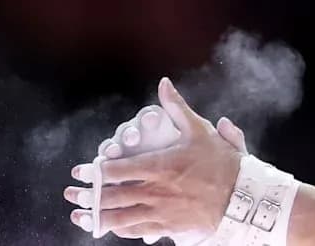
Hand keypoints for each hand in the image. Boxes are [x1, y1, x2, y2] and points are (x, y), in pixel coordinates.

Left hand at [66, 78, 246, 239]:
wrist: (243, 199)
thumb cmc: (223, 164)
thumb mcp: (200, 131)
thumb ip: (177, 107)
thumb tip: (164, 83)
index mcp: (160, 165)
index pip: (118, 170)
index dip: (96, 171)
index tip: (81, 171)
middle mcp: (156, 191)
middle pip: (113, 196)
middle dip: (88, 197)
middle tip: (70, 195)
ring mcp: (161, 212)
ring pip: (121, 218)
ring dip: (97, 217)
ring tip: (80, 217)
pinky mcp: (168, 227)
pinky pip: (138, 230)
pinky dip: (120, 230)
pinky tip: (109, 228)